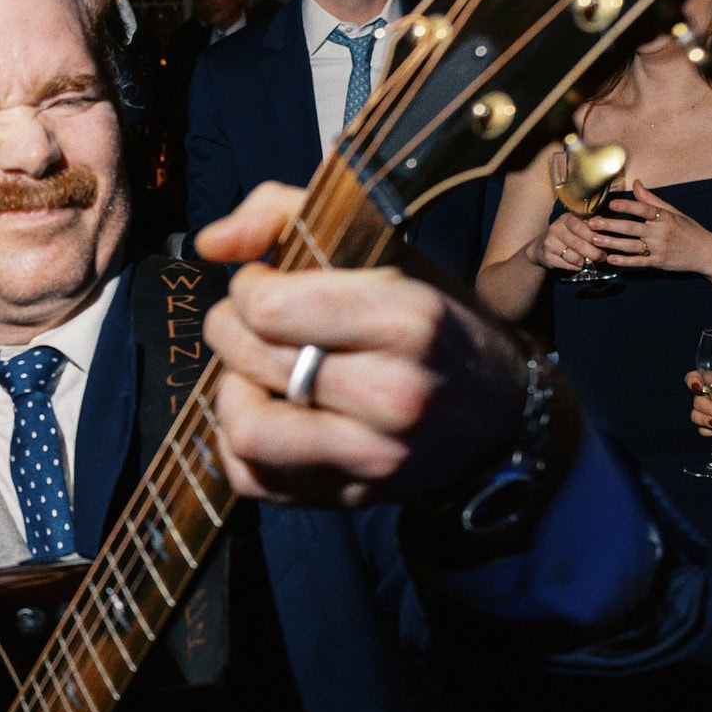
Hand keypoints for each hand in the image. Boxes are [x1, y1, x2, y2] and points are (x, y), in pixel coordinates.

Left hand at [195, 184, 527, 505]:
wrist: (502, 414)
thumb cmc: (435, 322)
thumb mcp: (385, 248)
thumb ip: (287, 215)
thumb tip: (210, 243)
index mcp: (410, 320)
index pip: (270, 308)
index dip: (249, 287)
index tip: (265, 283)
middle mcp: (396, 395)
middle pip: (254, 360)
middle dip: (230, 329)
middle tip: (246, 321)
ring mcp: (374, 456)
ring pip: (247, 431)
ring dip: (230, 392)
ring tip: (251, 371)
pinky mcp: (351, 496)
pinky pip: (254, 478)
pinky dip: (239, 444)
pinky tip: (266, 412)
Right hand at [529, 211, 603, 272]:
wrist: (544, 246)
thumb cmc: (568, 234)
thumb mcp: (578, 224)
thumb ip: (591, 224)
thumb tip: (603, 223)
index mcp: (565, 219)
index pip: (580, 227)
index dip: (593, 236)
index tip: (605, 243)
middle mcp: (555, 229)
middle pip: (578, 244)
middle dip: (594, 253)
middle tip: (603, 257)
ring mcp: (550, 244)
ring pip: (574, 257)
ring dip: (587, 262)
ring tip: (594, 262)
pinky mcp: (547, 257)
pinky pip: (568, 265)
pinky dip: (578, 267)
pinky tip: (582, 265)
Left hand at [591, 184, 711, 273]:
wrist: (706, 252)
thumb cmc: (688, 229)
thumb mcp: (673, 212)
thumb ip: (652, 199)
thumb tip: (636, 183)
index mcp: (664, 217)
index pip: (644, 209)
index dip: (628, 206)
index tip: (611, 204)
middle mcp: (661, 232)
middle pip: (632, 228)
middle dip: (610, 225)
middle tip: (592, 223)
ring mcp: (659, 248)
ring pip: (631, 246)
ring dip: (612, 243)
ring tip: (594, 239)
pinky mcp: (658, 262)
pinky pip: (639, 262)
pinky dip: (624, 261)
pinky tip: (610, 259)